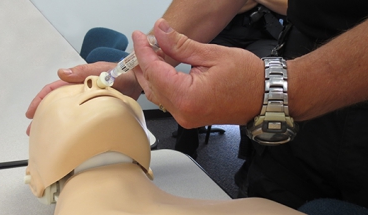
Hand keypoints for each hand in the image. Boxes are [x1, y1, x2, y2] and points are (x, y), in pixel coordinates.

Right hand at [25, 61, 142, 134]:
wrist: (137, 79)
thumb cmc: (119, 72)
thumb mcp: (100, 69)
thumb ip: (83, 71)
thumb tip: (62, 73)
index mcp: (76, 81)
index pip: (53, 90)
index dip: (40, 100)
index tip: (31, 112)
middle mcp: (79, 92)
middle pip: (56, 104)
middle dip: (43, 116)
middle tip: (33, 130)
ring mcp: (87, 101)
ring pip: (67, 113)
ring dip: (56, 122)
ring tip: (46, 136)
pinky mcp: (96, 110)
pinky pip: (80, 119)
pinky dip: (72, 126)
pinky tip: (68, 136)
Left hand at [133, 18, 264, 127]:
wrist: (265, 96)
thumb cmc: (247, 77)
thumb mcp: (211, 54)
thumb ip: (180, 44)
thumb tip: (160, 31)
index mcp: (187, 96)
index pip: (154, 70)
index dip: (143, 51)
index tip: (139, 36)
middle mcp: (183, 112)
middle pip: (150, 84)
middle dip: (143, 62)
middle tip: (141, 43)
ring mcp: (186, 117)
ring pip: (156, 94)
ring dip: (149, 74)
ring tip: (149, 54)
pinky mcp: (189, 117)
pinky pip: (167, 100)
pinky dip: (160, 84)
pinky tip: (161, 70)